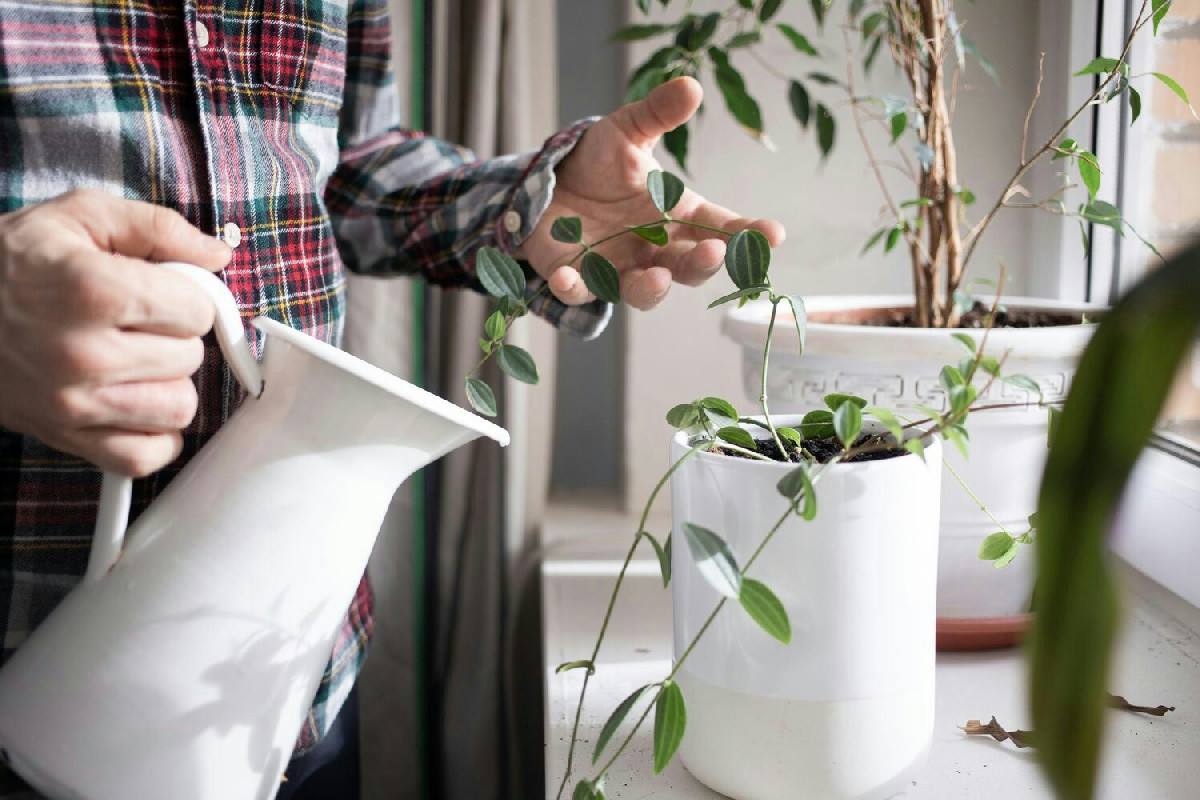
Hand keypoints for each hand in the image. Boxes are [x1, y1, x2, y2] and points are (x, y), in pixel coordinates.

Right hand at [0, 189, 231, 475]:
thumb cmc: (11, 262)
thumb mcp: (78, 216)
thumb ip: (158, 228)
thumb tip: (219, 253)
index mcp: (92, 290)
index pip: (197, 310)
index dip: (185, 296)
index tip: (160, 291)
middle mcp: (83, 353)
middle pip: (190, 358)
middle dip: (174, 337)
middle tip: (136, 323)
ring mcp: (73, 403)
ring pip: (179, 408)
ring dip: (167, 384)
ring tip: (133, 360)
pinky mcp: (65, 438)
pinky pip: (146, 457)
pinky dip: (152, 435)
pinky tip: (134, 402)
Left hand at [520, 77, 784, 309]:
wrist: (550, 184)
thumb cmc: (600, 163)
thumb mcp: (627, 132)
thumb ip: (657, 115)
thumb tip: (691, 85)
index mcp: (678, 215)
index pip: (721, 226)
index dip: (748, 233)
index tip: (774, 234)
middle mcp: (656, 249)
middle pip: (690, 266)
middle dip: (704, 263)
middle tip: (715, 252)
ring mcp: (620, 268)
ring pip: (644, 292)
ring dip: (652, 289)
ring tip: (658, 279)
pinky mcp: (578, 278)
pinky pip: (579, 291)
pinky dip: (573, 288)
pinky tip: (564, 278)